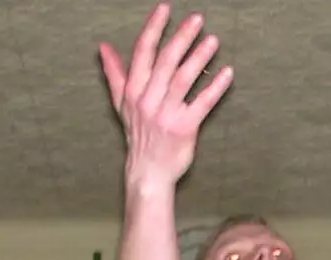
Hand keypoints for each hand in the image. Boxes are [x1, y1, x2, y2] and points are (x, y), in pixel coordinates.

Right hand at [98, 4, 233, 187]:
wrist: (148, 171)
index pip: (143, 52)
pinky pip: (202, 103)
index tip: (166, 8)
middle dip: (182, 37)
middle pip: (166, 61)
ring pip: (183, 79)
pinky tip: (226, 72)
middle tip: (198, 19)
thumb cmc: (138, 136)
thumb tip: (103, 48)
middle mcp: (148, 100)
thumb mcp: (121, 104)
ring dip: (199, 57)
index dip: (154, 28)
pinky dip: (215, 87)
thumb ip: (115, 73)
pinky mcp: (184, 128)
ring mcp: (166, 114)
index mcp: (133, 91)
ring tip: (213, 41)